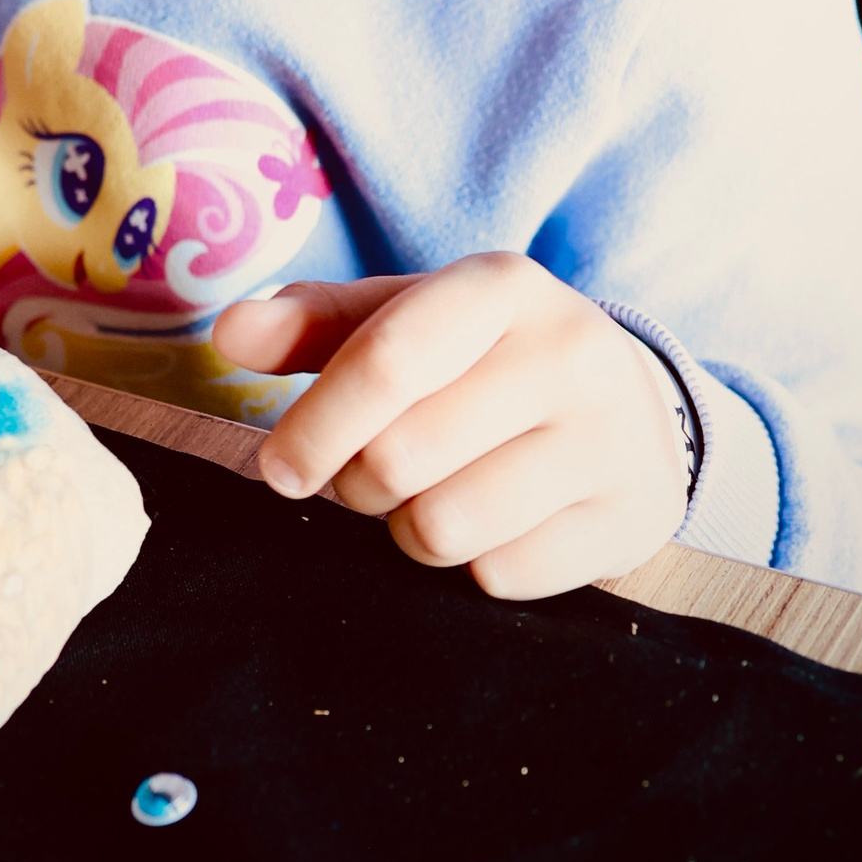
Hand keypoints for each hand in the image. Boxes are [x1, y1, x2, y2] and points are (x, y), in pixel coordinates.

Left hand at [215, 253, 692, 598]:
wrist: (632, 408)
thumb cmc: (484, 360)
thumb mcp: (407, 318)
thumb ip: (313, 322)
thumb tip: (229, 334)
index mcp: (502, 286)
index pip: (388, 360)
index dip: (316, 424)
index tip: (277, 471)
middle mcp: (568, 351)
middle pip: (403, 456)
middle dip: (360, 484)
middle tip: (371, 477)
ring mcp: (610, 438)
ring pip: (446, 527)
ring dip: (411, 530)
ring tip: (432, 496)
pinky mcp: (631, 518)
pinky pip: (501, 576)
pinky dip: (474, 565)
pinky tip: (495, 524)